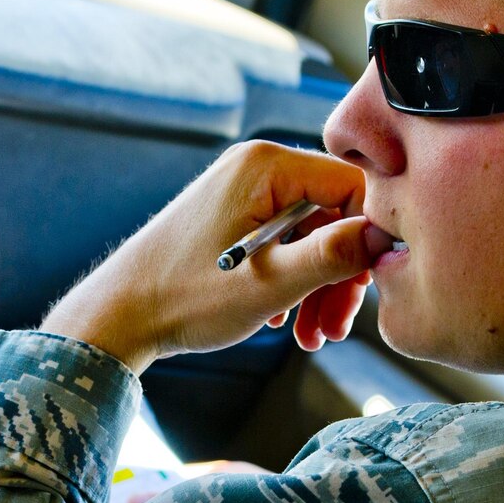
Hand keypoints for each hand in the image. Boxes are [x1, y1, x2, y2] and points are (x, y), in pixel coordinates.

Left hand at [41, 141, 386, 373]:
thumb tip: (384, 237)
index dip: (369, 240)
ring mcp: (243, 190)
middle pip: (333, 216)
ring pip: (310, 235)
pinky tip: (280, 319)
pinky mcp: (232, 216)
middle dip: (339, 276)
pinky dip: (291, 282)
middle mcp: (257, 166)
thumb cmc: (186, 297)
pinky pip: (284, 242)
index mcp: (268, 164)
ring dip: (318, 288)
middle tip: (334, 330)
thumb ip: (333, 255)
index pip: (354, 188)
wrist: (119, 314)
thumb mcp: (272, 283)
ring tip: (311, 337)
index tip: (366, 291)